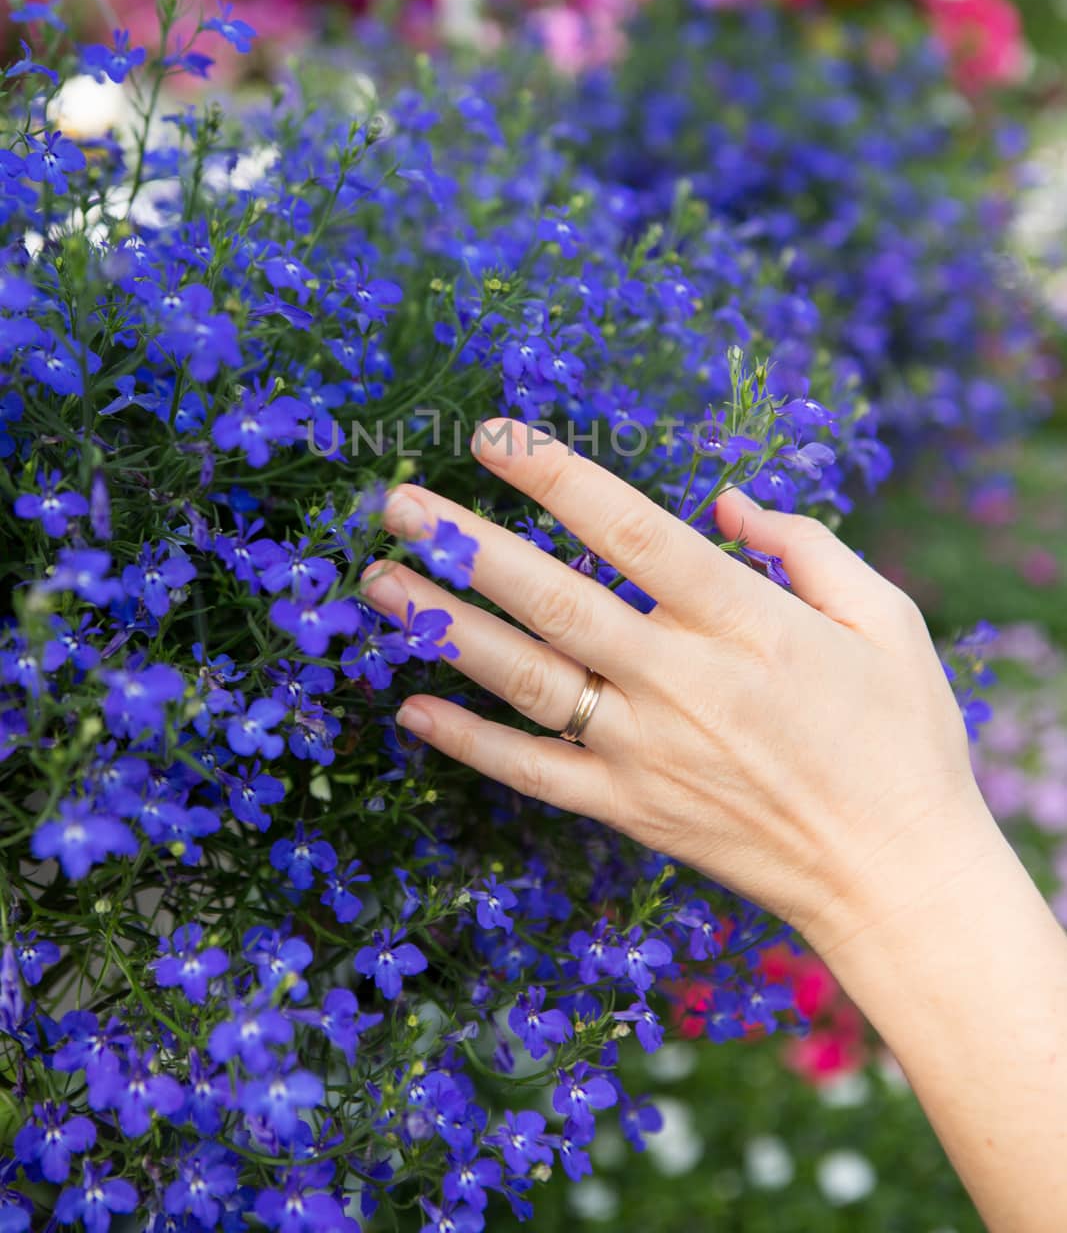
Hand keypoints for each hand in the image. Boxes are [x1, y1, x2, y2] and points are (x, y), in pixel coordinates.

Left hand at [361, 419, 993, 955]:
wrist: (896, 877)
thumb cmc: (902, 735)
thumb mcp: (885, 618)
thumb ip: (803, 546)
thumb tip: (723, 500)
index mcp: (744, 622)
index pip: (630, 530)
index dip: (556, 477)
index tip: (493, 435)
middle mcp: (681, 682)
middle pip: (553, 599)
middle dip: (467, 545)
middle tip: (394, 501)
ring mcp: (645, 752)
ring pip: (525, 678)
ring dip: (443, 626)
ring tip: (375, 582)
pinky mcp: (629, 809)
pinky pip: (532, 772)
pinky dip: (468, 741)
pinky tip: (408, 706)